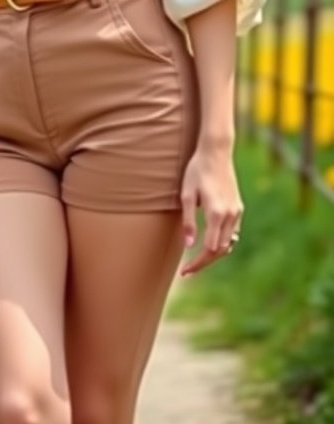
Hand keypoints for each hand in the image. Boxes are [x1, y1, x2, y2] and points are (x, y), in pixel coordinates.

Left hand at [179, 146, 243, 276]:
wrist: (216, 152)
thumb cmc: (197, 171)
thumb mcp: (186, 195)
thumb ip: (188, 222)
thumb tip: (189, 246)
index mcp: (216, 213)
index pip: (209, 249)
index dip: (197, 263)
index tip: (184, 271)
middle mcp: (230, 215)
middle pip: (220, 250)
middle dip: (204, 263)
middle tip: (188, 271)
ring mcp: (236, 211)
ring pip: (229, 243)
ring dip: (214, 254)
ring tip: (197, 260)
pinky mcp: (238, 207)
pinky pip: (232, 232)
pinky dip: (222, 242)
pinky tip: (210, 244)